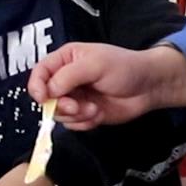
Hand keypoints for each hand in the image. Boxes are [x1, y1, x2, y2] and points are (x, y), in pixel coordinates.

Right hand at [29, 43, 185, 130]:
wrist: (149, 87)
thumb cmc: (124, 67)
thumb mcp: (95, 64)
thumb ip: (68, 76)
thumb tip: (48, 92)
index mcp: (65, 60)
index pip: (39, 73)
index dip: (37, 87)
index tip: (44, 98)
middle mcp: (66, 79)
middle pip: (46, 98)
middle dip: (61, 105)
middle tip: (76, 106)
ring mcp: (76, 98)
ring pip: (59, 114)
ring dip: (76, 115)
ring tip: (94, 109)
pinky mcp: (85, 114)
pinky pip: (73, 125)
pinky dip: (84, 123)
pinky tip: (98, 114)